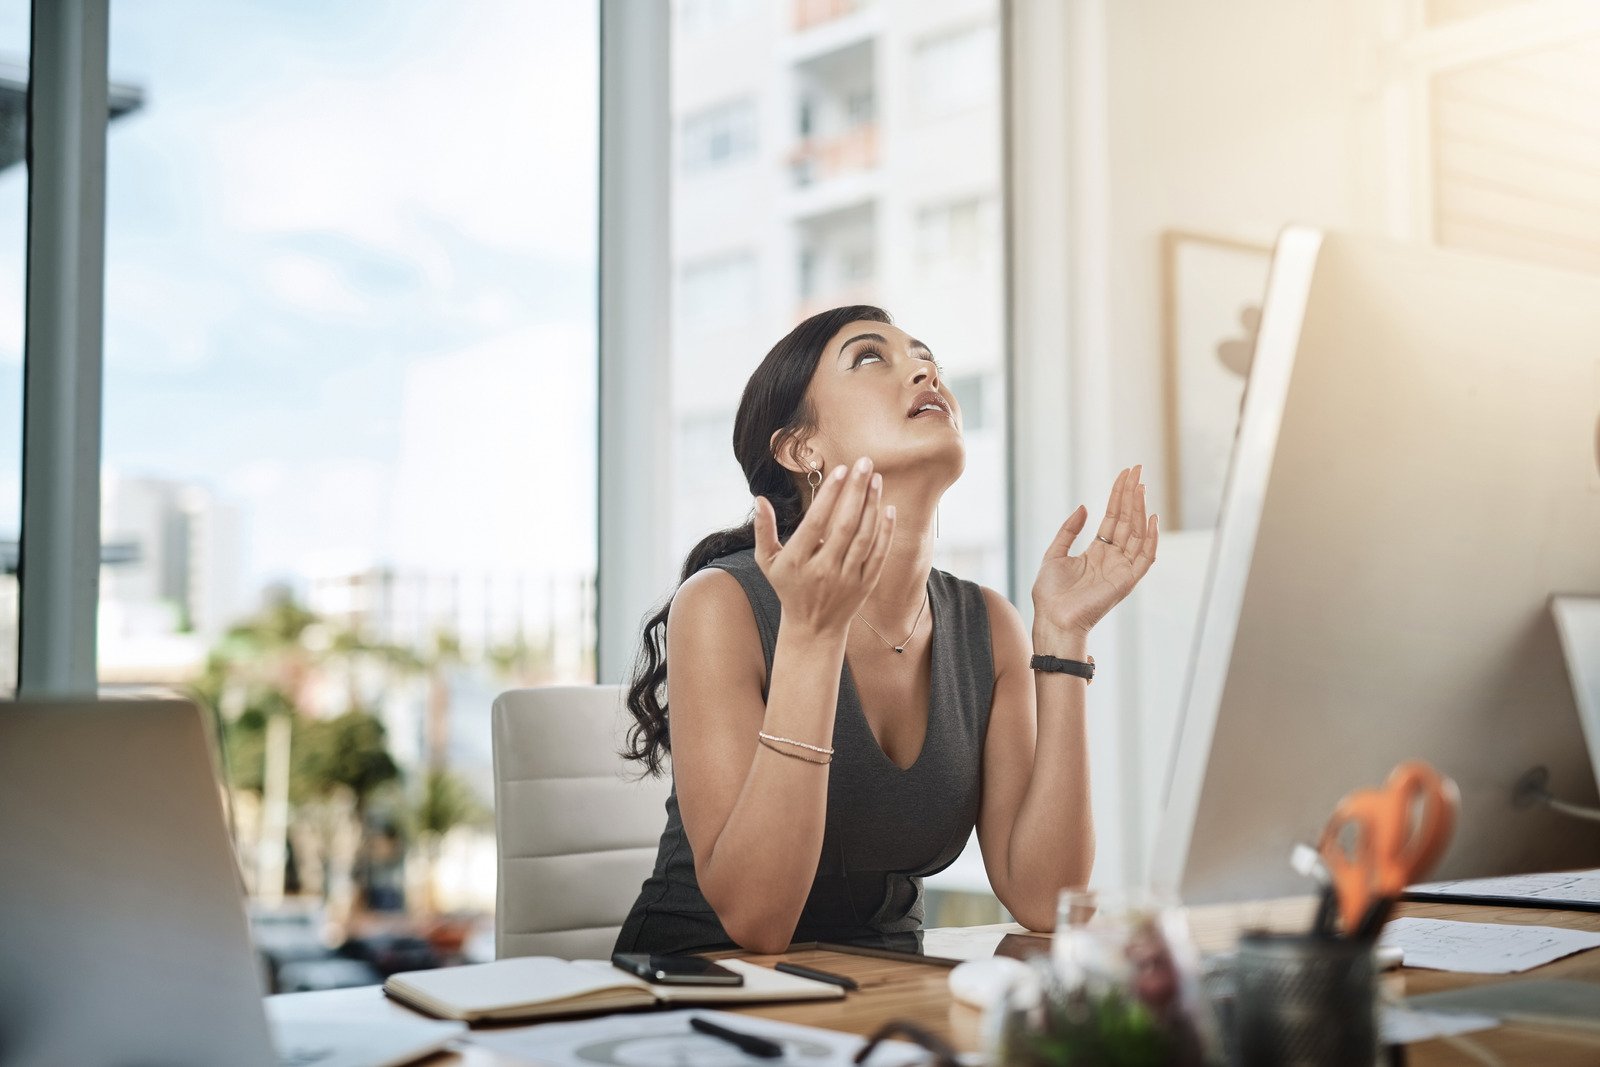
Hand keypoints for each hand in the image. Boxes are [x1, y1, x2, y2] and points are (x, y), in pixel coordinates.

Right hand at [753, 457, 896, 640]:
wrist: (812, 629)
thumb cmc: (788, 587)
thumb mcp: (767, 562)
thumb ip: (763, 530)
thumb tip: (760, 499)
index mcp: (797, 561)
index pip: (816, 523)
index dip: (830, 495)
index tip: (841, 470)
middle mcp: (823, 570)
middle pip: (844, 525)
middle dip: (856, 491)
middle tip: (865, 463)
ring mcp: (846, 579)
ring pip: (864, 537)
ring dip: (872, 505)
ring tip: (876, 478)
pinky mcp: (865, 585)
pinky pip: (878, 554)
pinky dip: (885, 531)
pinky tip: (888, 507)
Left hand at [1031, 465, 1157, 636]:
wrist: (1052, 619)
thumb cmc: (1050, 594)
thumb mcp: (1055, 554)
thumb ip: (1069, 531)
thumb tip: (1083, 506)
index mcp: (1097, 552)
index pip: (1113, 518)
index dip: (1119, 496)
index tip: (1125, 474)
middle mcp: (1113, 558)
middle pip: (1127, 521)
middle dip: (1132, 495)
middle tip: (1137, 470)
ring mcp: (1121, 569)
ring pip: (1137, 533)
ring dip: (1140, 509)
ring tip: (1140, 485)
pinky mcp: (1126, 581)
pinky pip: (1145, 557)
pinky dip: (1151, 539)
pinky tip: (1151, 517)